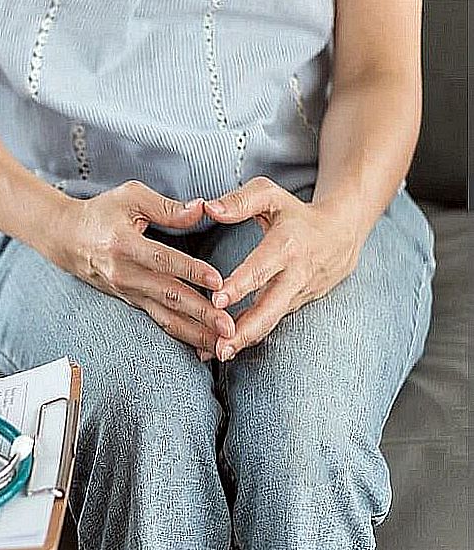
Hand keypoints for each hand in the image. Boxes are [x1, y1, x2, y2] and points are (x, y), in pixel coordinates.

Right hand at [45, 180, 234, 353]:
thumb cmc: (101, 213)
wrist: (66, 239)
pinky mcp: (131, 301)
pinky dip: (182, 334)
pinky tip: (203, 344)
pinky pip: (159, 321)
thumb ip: (167, 207)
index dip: (190, 270)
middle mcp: (124, 274)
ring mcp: (127, 292)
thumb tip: (202, 209)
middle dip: (201, 313)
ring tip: (222, 343)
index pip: (162, 260)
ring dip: (196, 332)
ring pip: (165, 316)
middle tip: (229, 326)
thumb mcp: (130, 197)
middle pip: (168, 295)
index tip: (218, 281)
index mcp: (124, 244)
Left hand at [204, 176, 363, 360]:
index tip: (217, 300)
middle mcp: (295, 275)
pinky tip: (221, 350)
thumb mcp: (270, 195)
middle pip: (271, 307)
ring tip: (216, 354)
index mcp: (287, 245)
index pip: (262, 268)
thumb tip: (208, 209)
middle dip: (246, 329)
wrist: (342, 235)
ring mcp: (297, 295)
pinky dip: (249, 338)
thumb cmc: (295, 212)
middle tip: (220, 344)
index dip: (241, 285)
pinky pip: (270, 324)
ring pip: (271, 321)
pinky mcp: (294, 306)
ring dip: (245, 340)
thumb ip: (239, 201)